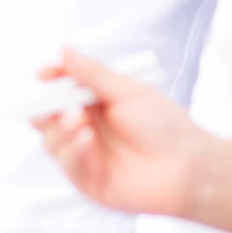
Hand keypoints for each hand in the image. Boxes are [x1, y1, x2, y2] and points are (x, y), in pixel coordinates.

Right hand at [32, 50, 211, 218]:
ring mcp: (85, 157)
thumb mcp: (127, 91)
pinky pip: (67, 165)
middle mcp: (85, 129)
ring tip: (78, 120)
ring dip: (60, 129)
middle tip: (55, 102)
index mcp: (94, 104)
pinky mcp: (88, 181)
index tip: (43, 73)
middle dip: (44, 108)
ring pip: (51, 141)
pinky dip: (72, 150)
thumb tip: (64, 51)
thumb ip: (92, 74)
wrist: (188, 166)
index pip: (58, 90)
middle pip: (46, 118)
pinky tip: (87, 141)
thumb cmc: (165, 126)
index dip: (48, 81)